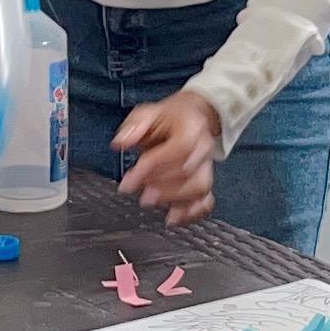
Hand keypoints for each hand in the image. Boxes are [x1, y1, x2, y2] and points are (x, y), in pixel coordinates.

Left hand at [111, 95, 222, 224]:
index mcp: (192, 126)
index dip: (153, 166)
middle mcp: (203, 147)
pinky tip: (175, 218)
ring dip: (175, 199)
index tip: (130, 180)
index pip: (178, 148)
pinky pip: (206, 199)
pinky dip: (192, 211)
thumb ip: (134, 125)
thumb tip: (121, 142)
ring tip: (153, 203)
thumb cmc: (170, 118)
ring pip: (200, 187)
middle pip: (188, 170)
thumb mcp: (149, 112)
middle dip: (162, 185)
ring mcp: (207, 165)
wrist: (192, 118)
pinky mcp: (205, 180)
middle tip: (141, 194)